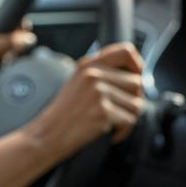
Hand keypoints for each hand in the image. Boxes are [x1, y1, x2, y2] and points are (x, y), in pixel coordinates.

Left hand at [0, 3, 34, 126]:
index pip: (4, 9)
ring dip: (8, 49)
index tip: (23, 32)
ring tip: (6, 59)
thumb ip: (10, 42)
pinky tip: (0, 63)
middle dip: (14, 39)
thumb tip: (29, 38)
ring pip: (2, 38)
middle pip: (6, 25)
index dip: (16, 20)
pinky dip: (2, 55)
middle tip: (14, 50)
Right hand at [23, 42, 144, 159]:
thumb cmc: (64, 113)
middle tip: (121, 111)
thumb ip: (100, 73)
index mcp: (88, 64)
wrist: (47, 134)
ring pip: (136, 104)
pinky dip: (124, 131)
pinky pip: (130, 121)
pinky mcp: (103, 112)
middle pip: (136, 83)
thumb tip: (134, 75)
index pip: (126, 52)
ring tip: (113, 123)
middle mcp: (94, 75)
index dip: (138, 65)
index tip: (138, 77)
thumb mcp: (77, 82)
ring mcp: (98, 92)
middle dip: (134, 100)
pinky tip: (110, 133)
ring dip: (128, 117)